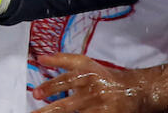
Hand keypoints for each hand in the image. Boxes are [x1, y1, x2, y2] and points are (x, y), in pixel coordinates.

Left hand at [32, 54, 147, 112]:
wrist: (131, 90)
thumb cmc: (103, 76)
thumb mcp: (85, 62)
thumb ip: (62, 59)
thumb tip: (40, 58)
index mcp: (86, 75)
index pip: (65, 81)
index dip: (50, 87)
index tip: (36, 93)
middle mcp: (91, 92)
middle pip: (66, 105)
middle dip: (49, 111)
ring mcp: (98, 108)